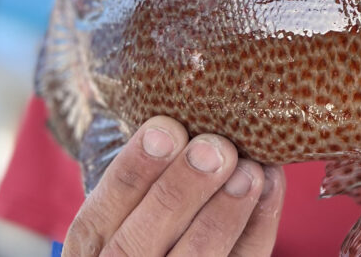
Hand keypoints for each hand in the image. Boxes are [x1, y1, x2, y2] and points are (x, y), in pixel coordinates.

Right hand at [62, 116, 284, 255]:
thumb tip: (174, 116)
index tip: (165, 129)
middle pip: (139, 244)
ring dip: (223, 213)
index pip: (97, 219)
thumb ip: (141, 173)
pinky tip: (270, 185)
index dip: (131, 174)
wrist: (168, 249)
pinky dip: (259, 224)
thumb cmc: (147, 216)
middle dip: (179, 190)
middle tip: (214, 148)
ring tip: (249, 170)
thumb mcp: (123, 204)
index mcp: (90, 250)